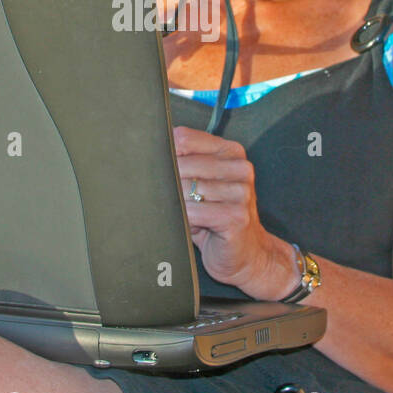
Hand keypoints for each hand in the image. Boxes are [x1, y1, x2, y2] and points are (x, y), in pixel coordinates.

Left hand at [172, 125, 297, 299]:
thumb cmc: (216, 217)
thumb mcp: (201, 184)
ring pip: (185, 188)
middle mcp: (240, 167)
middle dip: (166, 183)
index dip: (164, 155)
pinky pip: (193, 212)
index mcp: (230, 151)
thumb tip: (145, 154)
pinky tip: (190, 226)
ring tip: (182, 214)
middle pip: (182, 163)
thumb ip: (183, 164)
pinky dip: (184, 220)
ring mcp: (241, 191)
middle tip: (165, 198)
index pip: (184, 138)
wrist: (247, 254)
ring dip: (175, 205)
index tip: (156, 170)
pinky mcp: (236, 216)